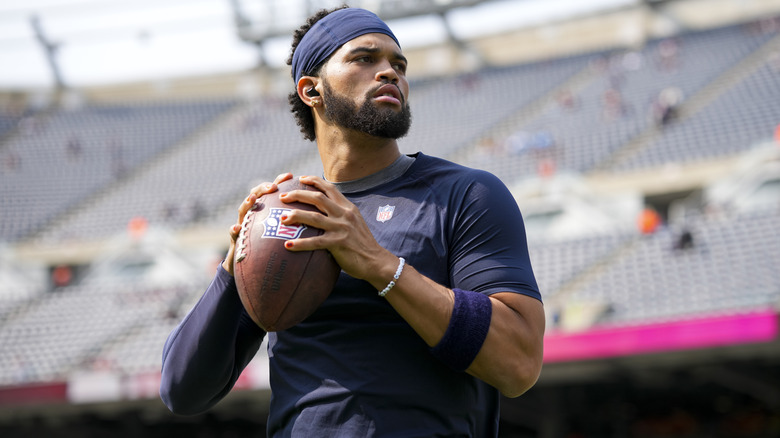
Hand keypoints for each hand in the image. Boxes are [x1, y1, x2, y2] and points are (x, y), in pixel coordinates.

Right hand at [222, 173, 292, 275]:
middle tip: (273, 188)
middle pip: (256, 195)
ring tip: (253, 199)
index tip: (289, 175)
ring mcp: (244, 225)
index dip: (279, 181)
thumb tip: (321, 220)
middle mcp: (254, 215)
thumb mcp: (286, 238)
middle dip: (263, 188)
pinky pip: (233, 233)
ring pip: (243, 211)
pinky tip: (237, 228)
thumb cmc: (272, 251)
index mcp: (268, 212)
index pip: (273, 192)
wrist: (252, 268)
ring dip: (247, 203)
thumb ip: (298, 227)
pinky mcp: (236, 239)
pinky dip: (234, 229)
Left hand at [277, 175, 396, 285]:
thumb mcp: (355, 223)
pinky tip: (288, 245)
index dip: (314, 181)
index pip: (330, 188)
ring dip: (295, 216)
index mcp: (348, 208)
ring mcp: (342, 228)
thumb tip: (324, 212)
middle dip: (298, 195)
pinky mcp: (339, 243)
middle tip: (283, 198)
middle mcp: (344, 214)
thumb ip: (341, 215)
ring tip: (282, 218)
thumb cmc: (363, 245)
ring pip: (313, 217)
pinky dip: (300, 243)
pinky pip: (315, 242)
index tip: (300, 178)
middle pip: (317, 198)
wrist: (376, 261)